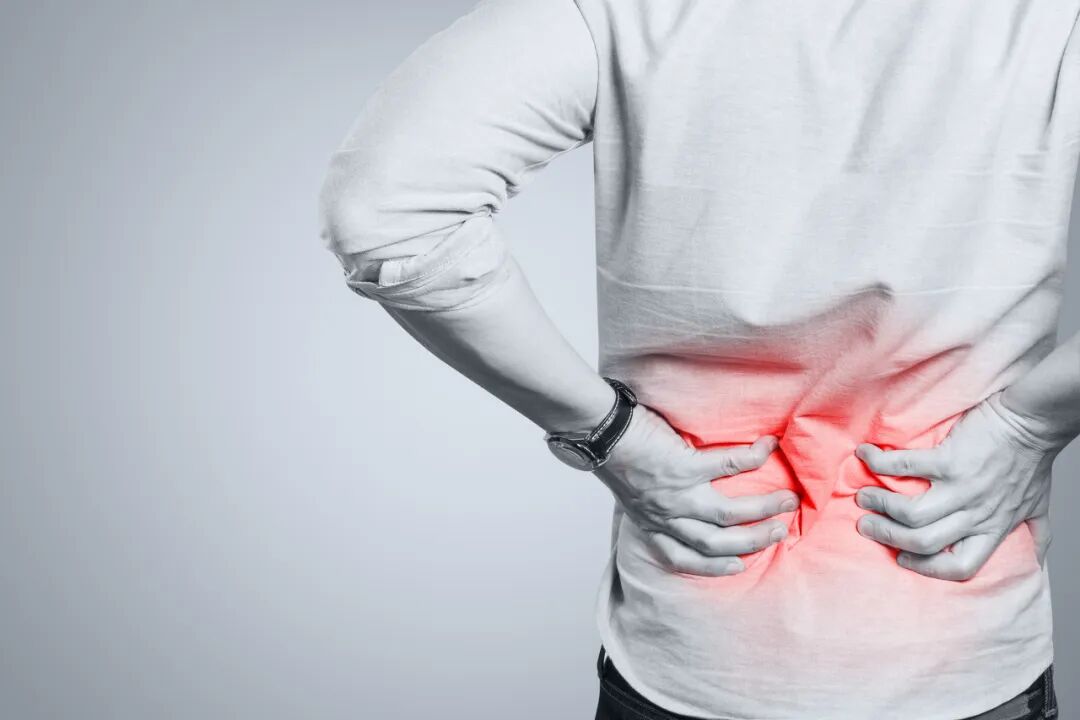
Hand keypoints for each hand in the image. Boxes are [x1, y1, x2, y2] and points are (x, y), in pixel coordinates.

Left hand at [593, 404, 796, 576]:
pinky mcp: (685, 466)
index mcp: (650, 523)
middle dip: (752, 542)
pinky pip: (728, 465)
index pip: (681, 557)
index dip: (711, 568)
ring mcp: (677, 494)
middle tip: (778, 533)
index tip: (736, 567)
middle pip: (716, 544)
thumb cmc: (612, 453)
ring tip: (788, 501)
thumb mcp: (628, 490)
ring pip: (729, 515)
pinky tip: (768, 448)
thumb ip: (650, 500)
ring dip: (763, 510)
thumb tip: (667, 494)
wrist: (598, 429)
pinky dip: (752, 458)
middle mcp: (666, 516)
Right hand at [853, 390, 1062, 580]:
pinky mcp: (950, 459)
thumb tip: (1035, 560)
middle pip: (922, 541)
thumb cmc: (1033, 461)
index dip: (927, 568)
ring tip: (864, 496)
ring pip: (910, 513)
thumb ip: (1035, 533)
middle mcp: (975, 514)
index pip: (960, 566)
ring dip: (880, 504)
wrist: (1033, 421)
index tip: (903, 557)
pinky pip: (904, 467)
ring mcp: (961, 488)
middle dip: (887, 536)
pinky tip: (866, 455)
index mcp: (993, 529)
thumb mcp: (1038, 505)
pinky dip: (878, 462)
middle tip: (865, 525)